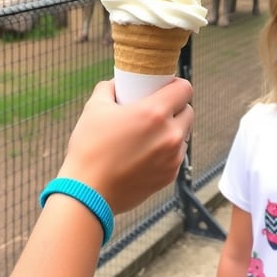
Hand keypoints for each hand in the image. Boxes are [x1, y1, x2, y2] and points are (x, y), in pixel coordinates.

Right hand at [57, 77, 193, 213]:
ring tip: (151, 132)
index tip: (165, 87)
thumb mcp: (95, 107)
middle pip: (188, 111)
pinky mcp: (169, 177)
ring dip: (173, 129)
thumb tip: (117, 83)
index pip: (185, 89)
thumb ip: (109, 88)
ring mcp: (172, 158)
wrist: (87, 193)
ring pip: (184, 134)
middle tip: (156, 108)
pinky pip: (176, 155)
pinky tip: (146, 152)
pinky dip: (167, 150)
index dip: (176, 84)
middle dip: (176, 107)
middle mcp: (170, 134)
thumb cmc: (89, 147)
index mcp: (154, 113)